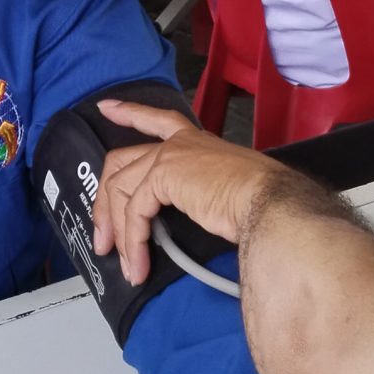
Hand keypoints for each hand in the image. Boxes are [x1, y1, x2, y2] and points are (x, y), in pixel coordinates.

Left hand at [89, 99, 285, 285]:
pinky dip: (133, 241)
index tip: (107, 107)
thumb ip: (198, 195)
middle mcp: (180, 143)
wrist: (271, 202)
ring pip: (122, 190)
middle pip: (122, 162)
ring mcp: (169, 155)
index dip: (130, 113)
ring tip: (126, 265)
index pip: (158, 120)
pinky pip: (134, 211)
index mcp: (197, 142)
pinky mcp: (163, 175)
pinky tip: (138, 263)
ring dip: (120, 233)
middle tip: (102, 238)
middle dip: (105, 202)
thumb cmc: (262, 202)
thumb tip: (185, 223)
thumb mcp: (225, 191)